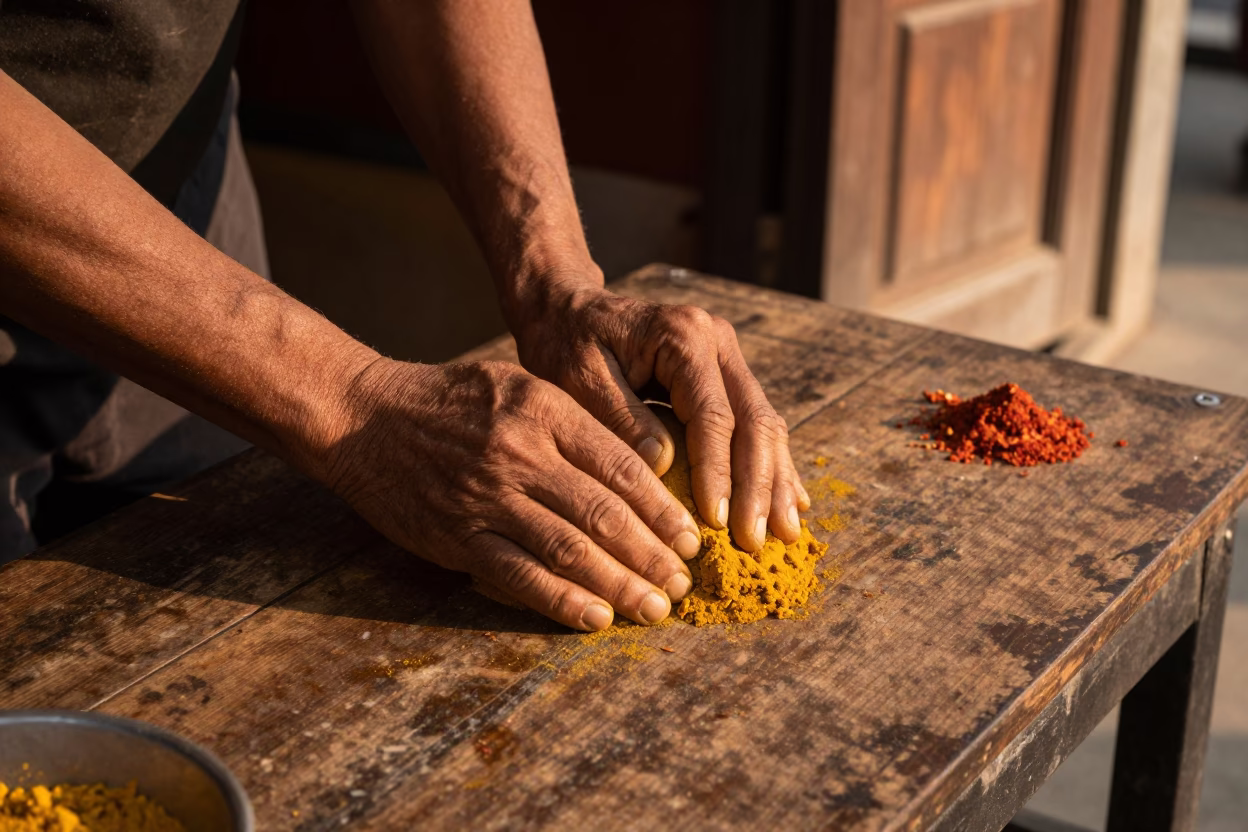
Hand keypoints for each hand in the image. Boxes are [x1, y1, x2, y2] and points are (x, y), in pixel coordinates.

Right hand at [324, 358, 702, 630]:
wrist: (363, 416)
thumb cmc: (449, 401)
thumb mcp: (517, 386)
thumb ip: (573, 423)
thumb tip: (643, 466)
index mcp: (543, 410)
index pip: (622, 465)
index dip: (662, 508)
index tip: (690, 536)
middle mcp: (520, 453)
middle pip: (604, 513)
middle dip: (653, 554)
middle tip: (684, 583)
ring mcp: (487, 498)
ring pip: (570, 549)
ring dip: (620, 584)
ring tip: (655, 607)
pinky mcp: (458, 536)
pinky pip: (520, 576)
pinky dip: (562, 601)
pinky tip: (597, 617)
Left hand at [511, 281, 809, 551]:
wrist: (569, 309)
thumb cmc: (566, 344)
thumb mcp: (578, 378)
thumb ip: (620, 417)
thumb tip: (663, 464)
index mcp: (683, 336)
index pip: (712, 415)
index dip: (717, 472)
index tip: (713, 522)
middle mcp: (717, 341)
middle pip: (754, 421)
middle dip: (758, 486)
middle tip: (755, 541)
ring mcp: (728, 357)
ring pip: (766, 425)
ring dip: (776, 482)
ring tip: (784, 534)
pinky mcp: (727, 376)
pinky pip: (758, 425)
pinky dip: (771, 468)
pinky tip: (787, 505)